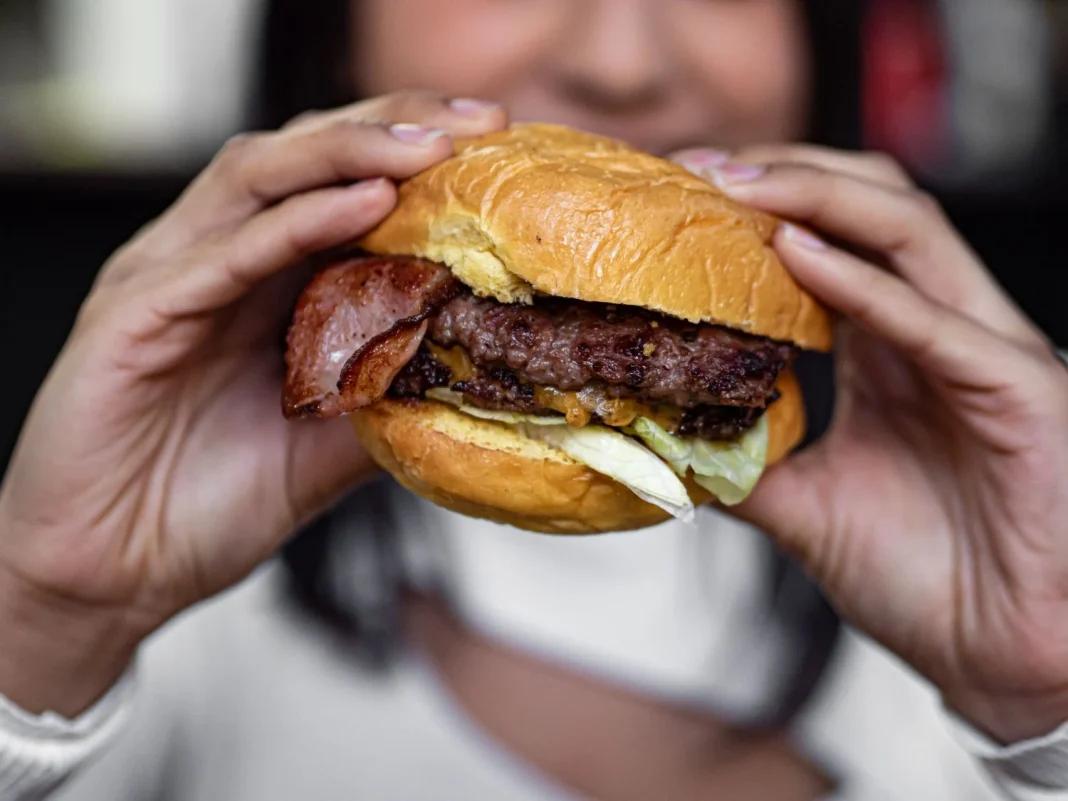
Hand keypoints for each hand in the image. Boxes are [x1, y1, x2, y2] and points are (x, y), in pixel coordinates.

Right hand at [0, 92, 507, 715]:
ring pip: (260, 176)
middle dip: (395, 127)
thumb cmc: (208, 504)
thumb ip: (390, 400)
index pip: (340, 183)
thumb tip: (478, 379)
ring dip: (350, 151)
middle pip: (304, 154)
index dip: (418, 157)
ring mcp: (169, 277)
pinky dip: (294, 222)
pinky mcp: (133, 315)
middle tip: (481, 123)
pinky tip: (362, 205)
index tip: (500, 150)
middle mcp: (214, 259)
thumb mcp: (329, 448)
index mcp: (261, 280)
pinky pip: (221, 253)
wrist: (114, 574)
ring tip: (432, 147)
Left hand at [673, 145, 1067, 743]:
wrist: (1001, 657)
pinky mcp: (1019, 389)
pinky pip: (937, 320)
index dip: (758, 207)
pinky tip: (799, 255)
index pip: (831, 238)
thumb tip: (662, 444)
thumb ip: (744, 465)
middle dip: (784, 173)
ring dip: (818, 195)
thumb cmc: (928, 579)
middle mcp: (938, 331)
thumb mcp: (807, 506)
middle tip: (697, 168)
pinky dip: (866, 284)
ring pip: (910, 230)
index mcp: (892, 349)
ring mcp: (982, 351)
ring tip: (736, 184)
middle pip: (869, 206)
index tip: (676, 196)